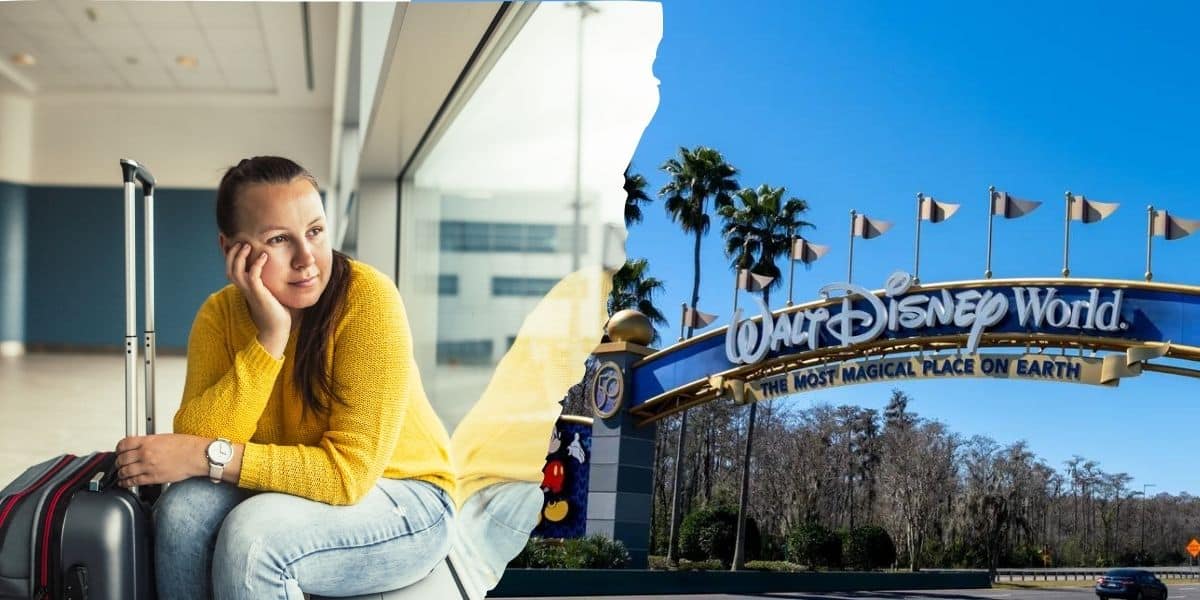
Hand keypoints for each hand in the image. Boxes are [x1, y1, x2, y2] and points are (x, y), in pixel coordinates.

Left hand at [114, 434, 208, 487]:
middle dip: (118, 462)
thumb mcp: (165, 437)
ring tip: (121, 474)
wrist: (197, 455)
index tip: (119, 451)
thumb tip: (141, 445)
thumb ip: (150, 442)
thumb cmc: (186, 446)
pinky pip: (134, 481)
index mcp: (148, 441)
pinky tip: (125, 482)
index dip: (119, 449)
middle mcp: (146, 453)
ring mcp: (148, 466)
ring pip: (125, 471)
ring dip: (121, 473)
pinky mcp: (153, 478)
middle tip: (119, 463)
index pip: (123, 444)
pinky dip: (126, 483)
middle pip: (122, 459)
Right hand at [225, 242, 290, 356]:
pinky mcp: (258, 294)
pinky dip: (256, 265)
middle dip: (232, 254)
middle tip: (240, 241)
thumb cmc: (277, 312)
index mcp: (245, 288)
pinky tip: (264, 256)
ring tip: (248, 245)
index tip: (237, 243)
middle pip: (229, 268)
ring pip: (236, 271)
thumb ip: (270, 282)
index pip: (231, 269)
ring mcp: (250, 292)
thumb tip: (281, 270)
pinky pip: (252, 276)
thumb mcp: (271, 293)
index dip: (231, 257)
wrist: (278, 329)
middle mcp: (244, 289)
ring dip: (240, 257)